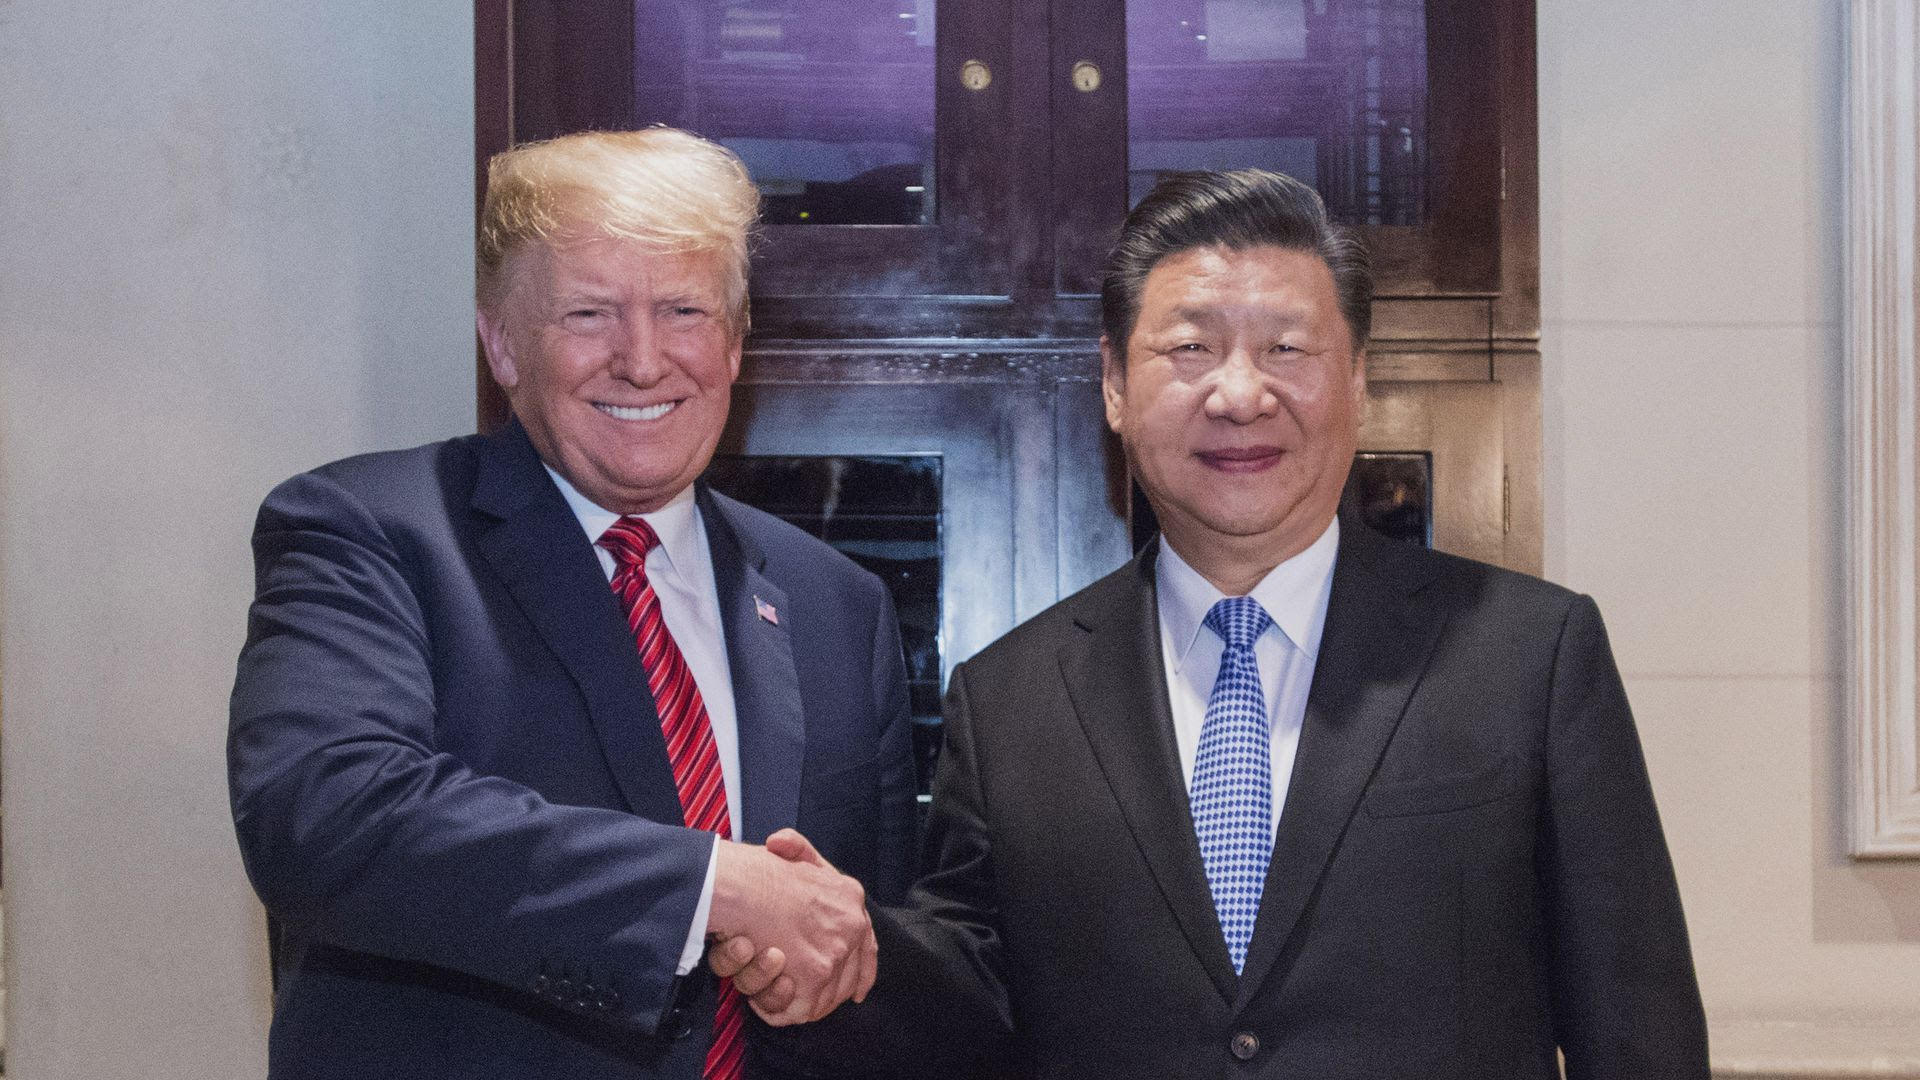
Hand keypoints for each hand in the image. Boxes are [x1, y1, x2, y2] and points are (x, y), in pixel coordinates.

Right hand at [708, 828, 877, 1024]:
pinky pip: (799, 1010)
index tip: (857, 991)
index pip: (866, 945)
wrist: (739, 885)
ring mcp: (835, 952)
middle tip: (784, 988)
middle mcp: (851, 925)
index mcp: (849, 897)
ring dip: (787, 997)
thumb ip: (795, 848)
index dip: (860, 971)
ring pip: (821, 999)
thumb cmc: (752, 870)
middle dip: (818, 991)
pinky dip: (774, 1007)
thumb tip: (781, 844)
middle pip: (846, 978)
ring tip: (761, 980)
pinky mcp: (815, 975)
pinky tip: (757, 996)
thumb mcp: (785, 850)